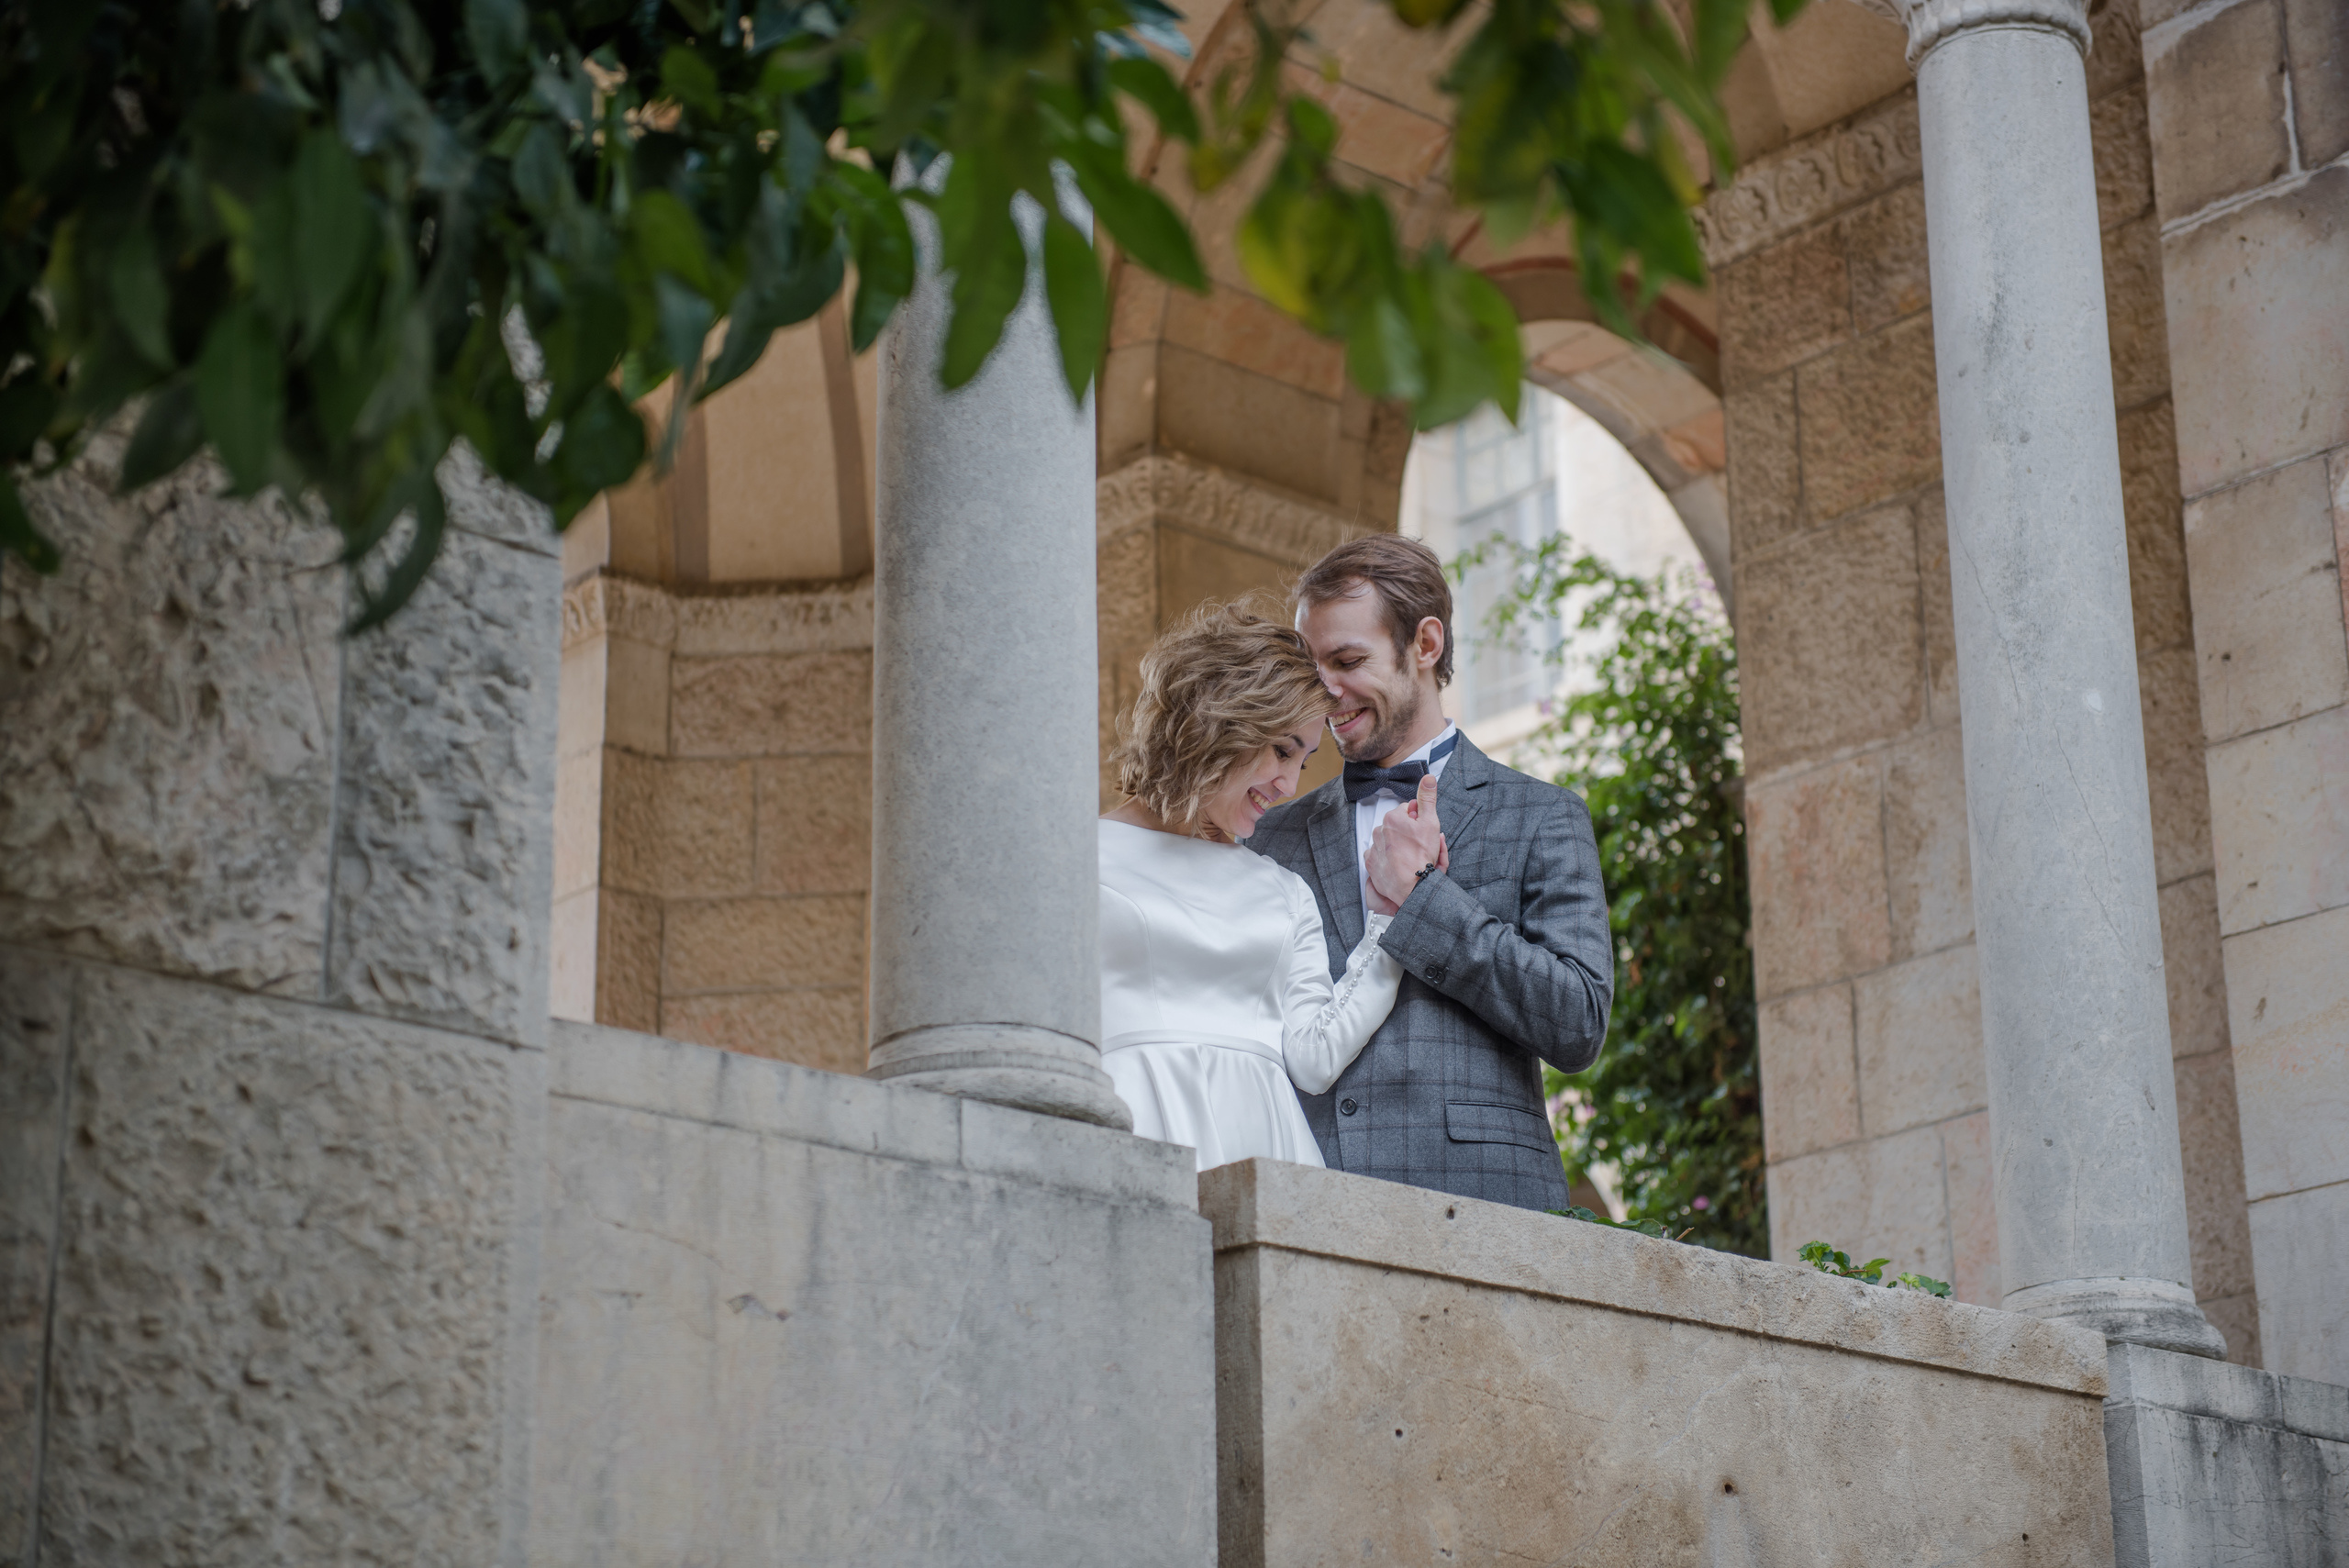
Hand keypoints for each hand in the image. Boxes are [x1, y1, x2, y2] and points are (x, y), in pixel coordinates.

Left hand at [1366, 775, 1444, 912]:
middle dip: (1408, 833)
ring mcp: (1374, 848)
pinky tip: (1400, 864)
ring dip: (1398, 845)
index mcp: (1393, 818)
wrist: (1413, 887)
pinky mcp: (1371, 864)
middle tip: (1421, 846)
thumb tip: (1428, 777)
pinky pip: (1379, 856)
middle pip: (1397, 826)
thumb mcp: (1431, 823)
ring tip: (1411, 857)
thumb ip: (1428, 798)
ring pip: (1388, 841)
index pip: (1408, 811)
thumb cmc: (1422, 856)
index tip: (1425, 832)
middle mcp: (1379, 830)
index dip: (1419, 820)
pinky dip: (1388, 858)